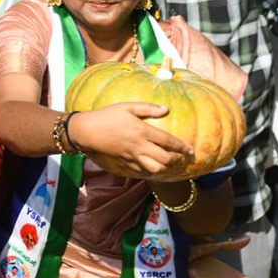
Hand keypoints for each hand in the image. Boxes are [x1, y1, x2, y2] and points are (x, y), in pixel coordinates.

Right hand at [72, 103, 194, 179]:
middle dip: (176, 160)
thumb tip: (166, 109)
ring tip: (169, 163)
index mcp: (142, 131)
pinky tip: (153, 166)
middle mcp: (139, 146)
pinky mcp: (125, 161)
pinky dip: (150, 170)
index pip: (168, 141)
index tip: (191, 149)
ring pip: (154, 168)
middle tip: (182, 157)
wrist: (87, 130)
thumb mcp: (127, 106)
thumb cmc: (107, 115)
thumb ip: (148, 108)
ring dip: (165, 167)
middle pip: (164, 159)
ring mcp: (132, 155)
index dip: (182, 146)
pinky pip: (141, 170)